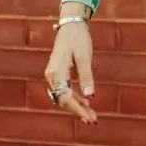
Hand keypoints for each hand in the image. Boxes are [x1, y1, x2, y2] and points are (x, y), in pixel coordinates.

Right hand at [45, 7, 96, 124]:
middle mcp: (52, 76)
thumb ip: (86, 77)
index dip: (78, 109)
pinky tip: (86, 103)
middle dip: (78, 111)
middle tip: (94, 120)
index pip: (66, 97)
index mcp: (57, 72)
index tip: (89, 118)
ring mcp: (53, 75)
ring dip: (77, 106)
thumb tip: (90, 96)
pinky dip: (75, 98)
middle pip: (64, 100)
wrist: (71, 25)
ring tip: (92, 115)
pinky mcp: (57, 74)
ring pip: (64, 97)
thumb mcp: (85, 57)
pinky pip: (65, 90)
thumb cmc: (78, 39)